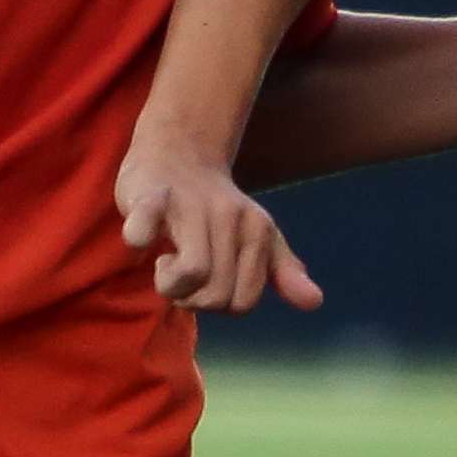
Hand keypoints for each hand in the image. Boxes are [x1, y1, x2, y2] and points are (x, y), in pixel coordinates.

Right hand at [114, 135, 322, 315]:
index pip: (243, 302)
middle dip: (193, 300)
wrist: (179, 151)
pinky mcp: (151, 197)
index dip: (219, 305)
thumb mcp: (256, 237)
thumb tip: (315, 303)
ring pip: (193, 273)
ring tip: (165, 262)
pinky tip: (142, 239)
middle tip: (181, 275)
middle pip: (216, 295)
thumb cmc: (215, 209)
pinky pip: (145, 230)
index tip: (207, 283)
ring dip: (171, 284)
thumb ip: (282, 271)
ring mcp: (190, 205)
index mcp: (257, 230)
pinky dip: (140, 241)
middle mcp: (229, 216)